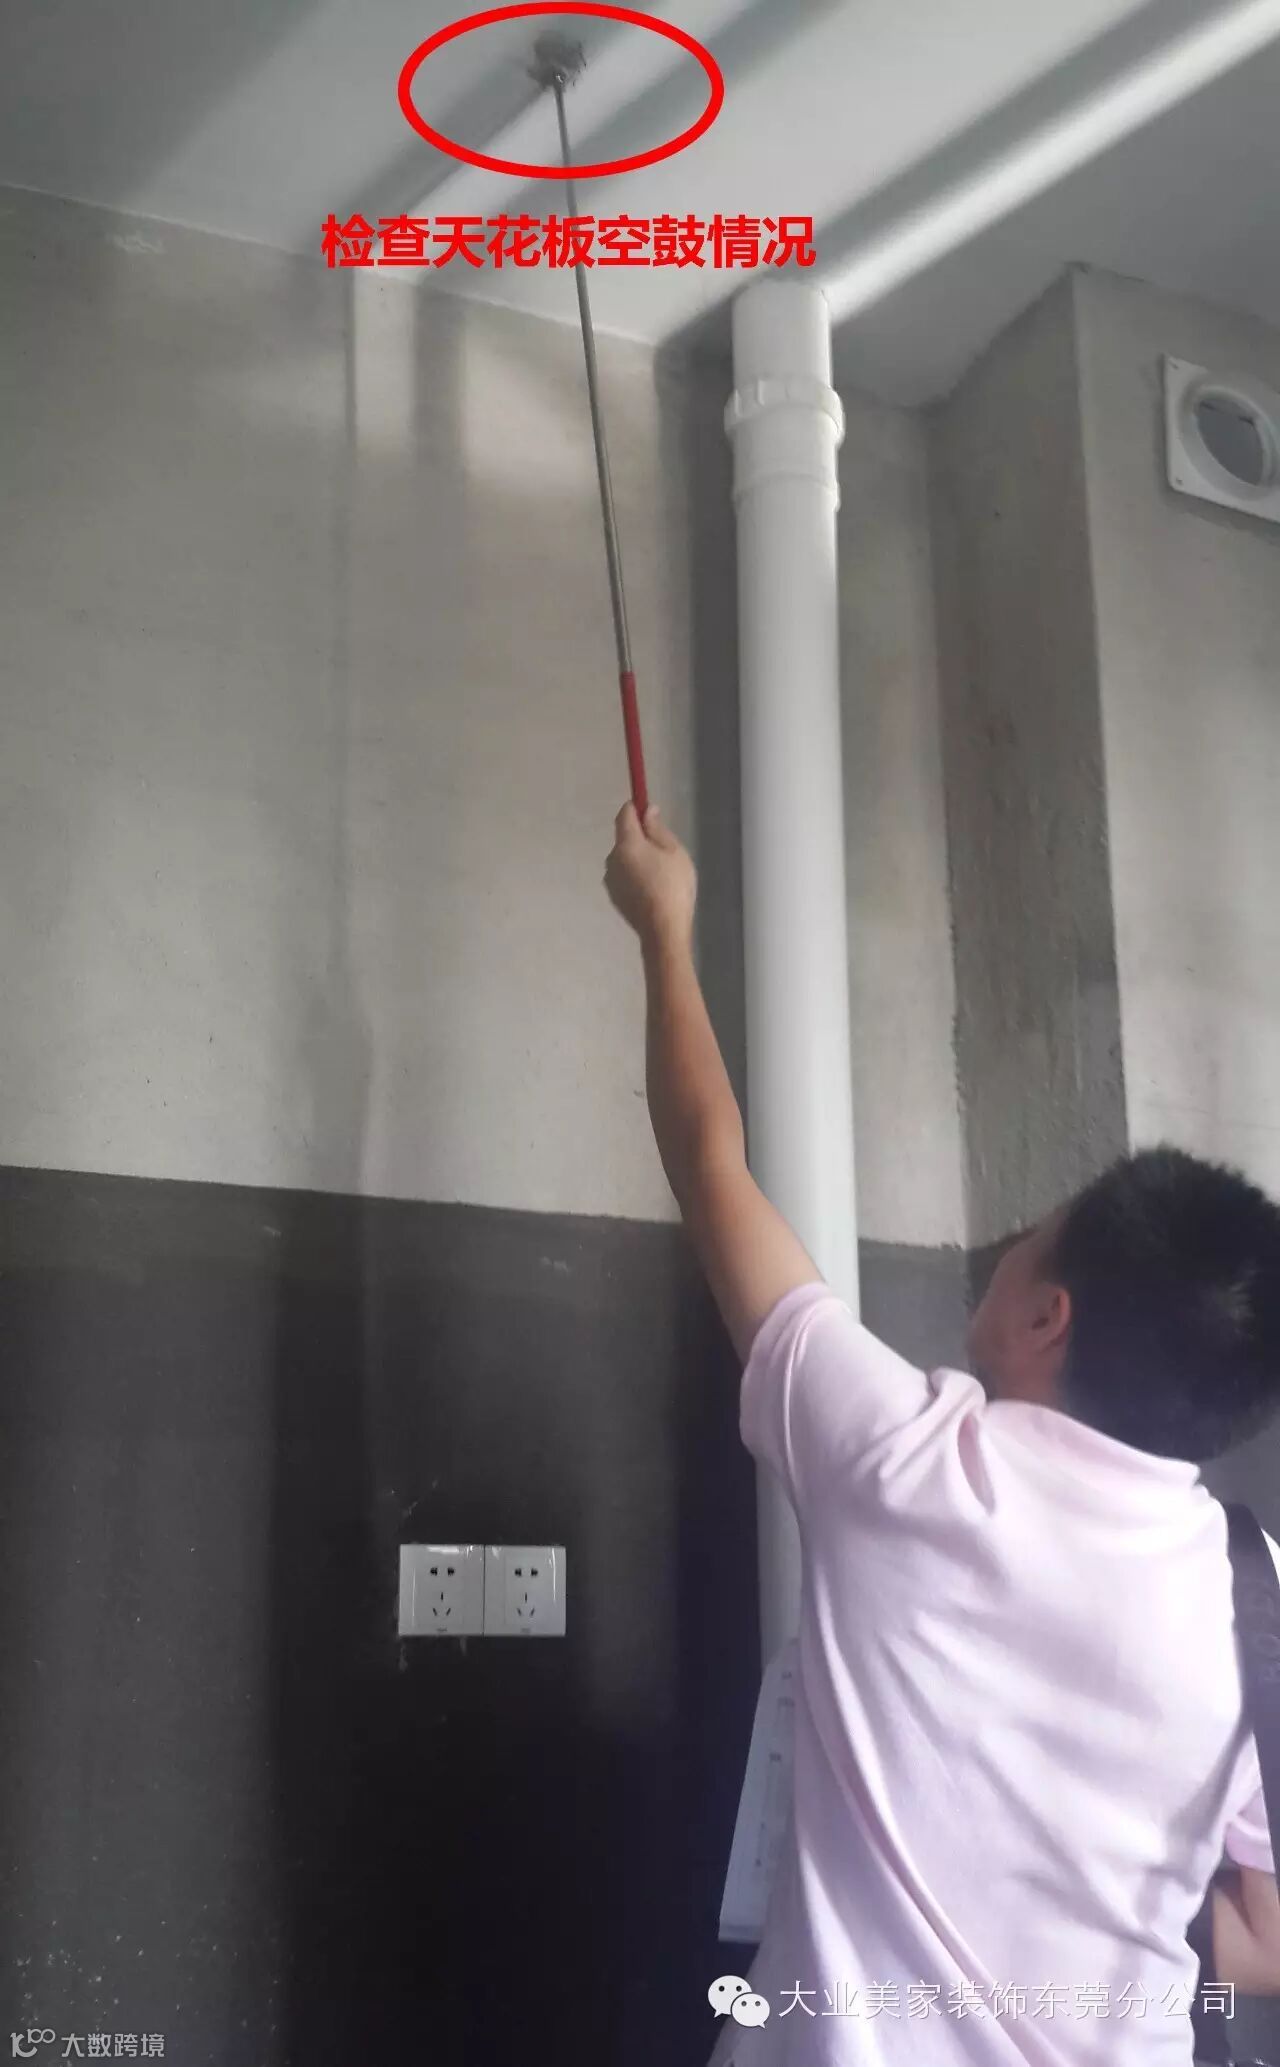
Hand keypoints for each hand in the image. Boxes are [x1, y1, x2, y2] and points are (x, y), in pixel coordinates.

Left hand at [605, 802, 696, 949]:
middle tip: (664, 851)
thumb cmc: (672, 886)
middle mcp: (612, 859)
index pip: (624, 815)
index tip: (649, 811)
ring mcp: (610, 879)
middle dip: (640, 838)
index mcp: (626, 844)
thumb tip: (647, 811)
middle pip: (623, 838)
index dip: (636, 808)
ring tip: (661, 874)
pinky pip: (624, 876)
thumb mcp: (674, 852)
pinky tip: (652, 889)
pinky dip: (635, 876)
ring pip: (624, 859)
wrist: (662, 930)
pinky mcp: (614, 896)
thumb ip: (657, 829)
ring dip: (637, 859)